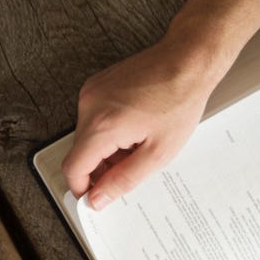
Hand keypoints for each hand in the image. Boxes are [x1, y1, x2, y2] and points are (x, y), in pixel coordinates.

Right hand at [63, 31, 223, 209]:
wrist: (186, 61)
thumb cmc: (180, 101)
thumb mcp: (158, 153)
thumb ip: (123, 180)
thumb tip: (98, 198)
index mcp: (102, 126)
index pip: (72, 168)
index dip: (82, 188)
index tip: (95, 196)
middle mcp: (89, 106)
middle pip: (81, 152)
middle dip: (102, 167)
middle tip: (133, 164)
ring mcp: (90, 92)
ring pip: (87, 135)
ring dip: (107, 147)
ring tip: (140, 139)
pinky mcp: (96, 84)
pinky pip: (93, 117)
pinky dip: (108, 129)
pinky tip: (135, 123)